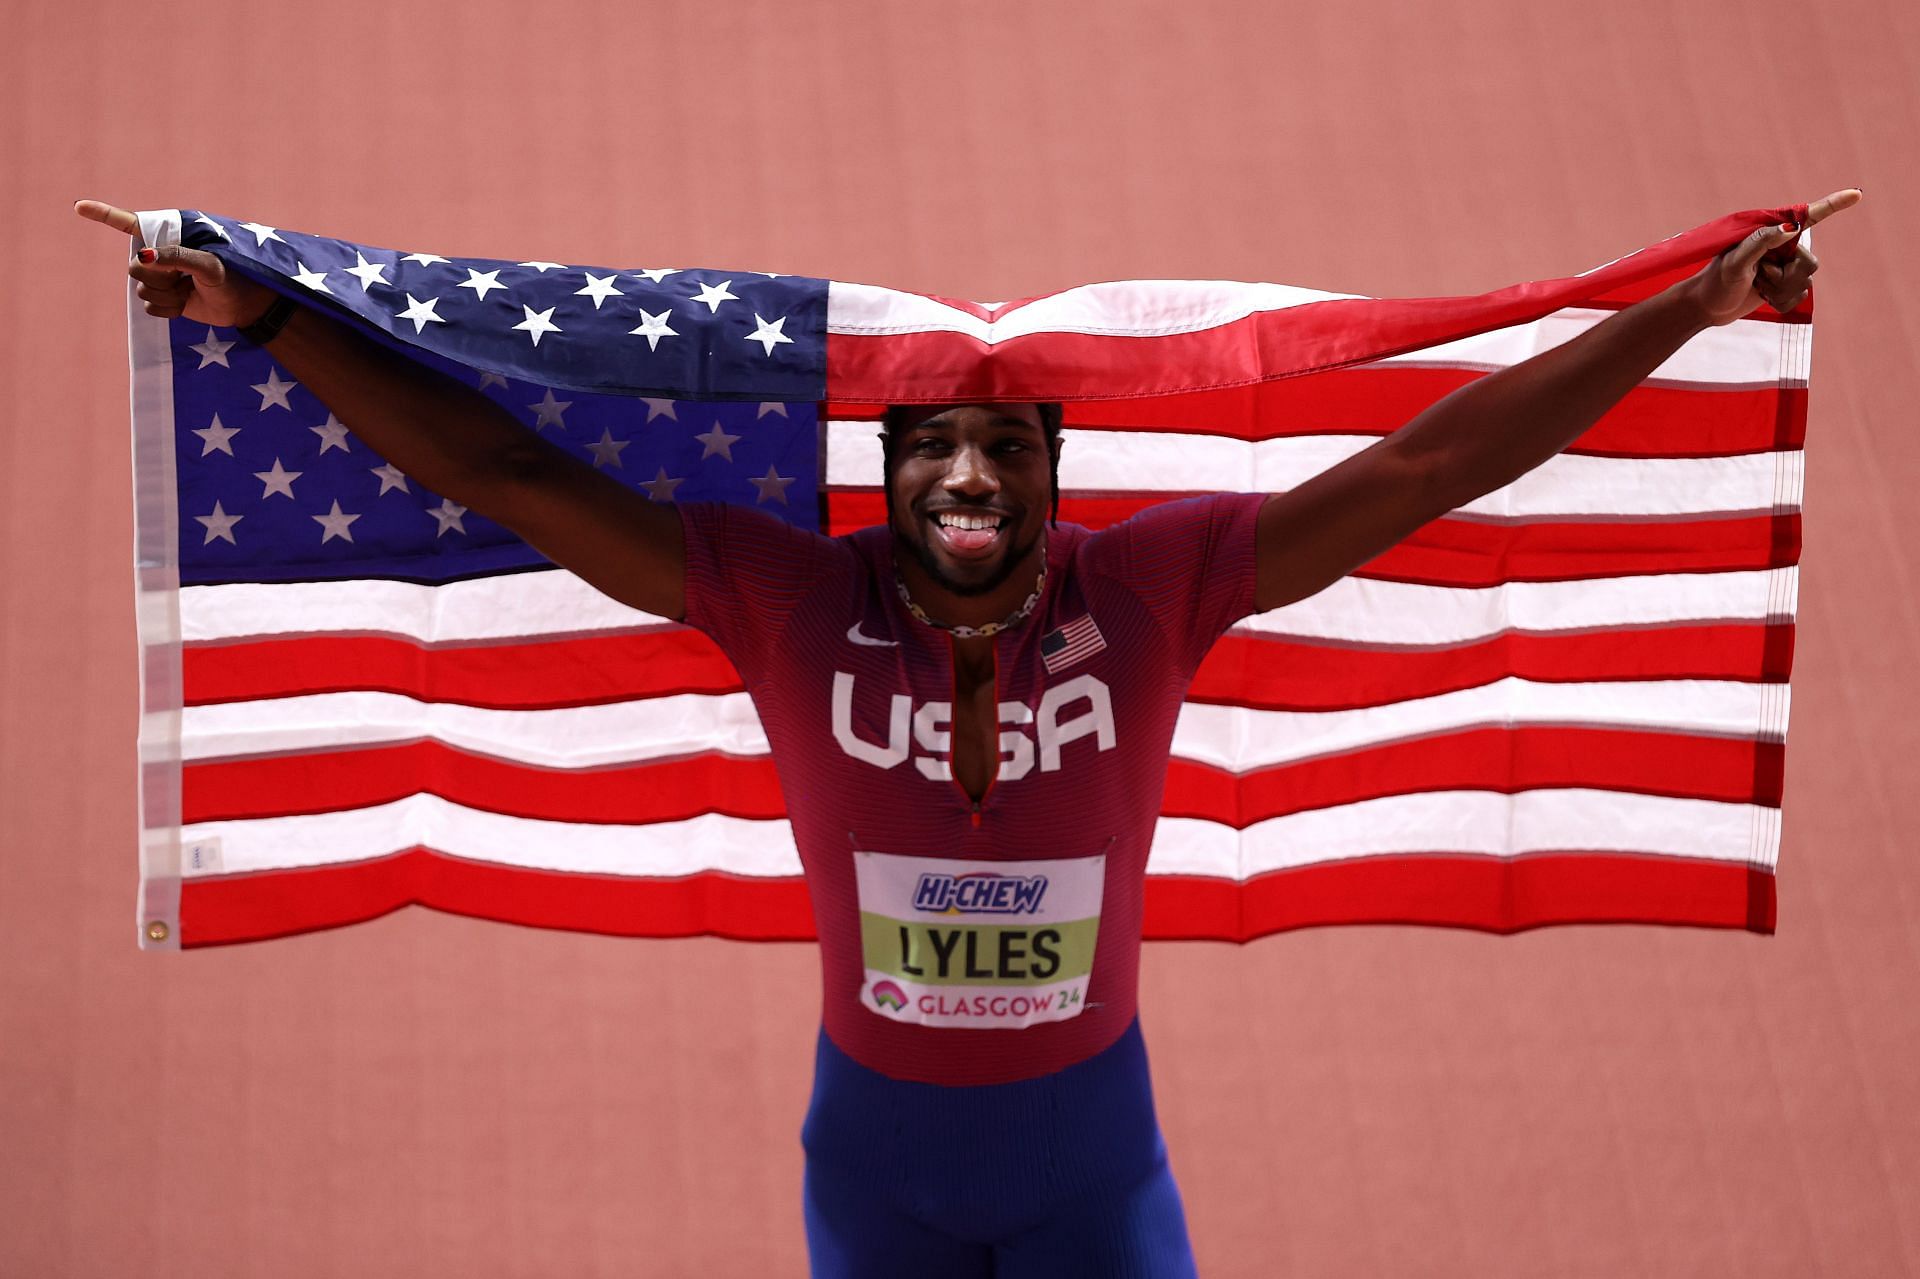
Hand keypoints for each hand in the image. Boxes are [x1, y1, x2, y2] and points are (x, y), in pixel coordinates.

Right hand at [75, 198, 277, 328]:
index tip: (79, 206)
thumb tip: (143, 256)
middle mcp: (160, 256)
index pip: (132, 225)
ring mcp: (161, 278)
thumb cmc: (234, 278)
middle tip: (186, 280)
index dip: (104, 214)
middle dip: (159, 278)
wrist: (247, 306)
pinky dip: (168, 310)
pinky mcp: (164, 299)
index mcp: (169, 238)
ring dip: (167, 296)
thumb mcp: (209, 265)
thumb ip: (178, 257)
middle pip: (134, 268)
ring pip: (141, 290)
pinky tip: (187, 304)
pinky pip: (149, 308)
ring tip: (190, 291)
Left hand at [1679, 188, 1860, 326]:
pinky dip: (1779, 302)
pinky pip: (1798, 298)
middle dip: (1785, 275)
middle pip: (1810, 262)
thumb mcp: (1735, 260)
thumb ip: (1761, 241)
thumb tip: (1792, 227)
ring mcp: (1785, 268)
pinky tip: (1762, 298)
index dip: (1832, 205)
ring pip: (1806, 282)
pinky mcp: (1784, 288)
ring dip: (1779, 290)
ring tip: (1757, 286)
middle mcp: (1783, 248)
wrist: (1706, 307)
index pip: (1808, 217)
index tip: (1856, 194)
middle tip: (1759, 275)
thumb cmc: (1715, 281)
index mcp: (1773, 234)